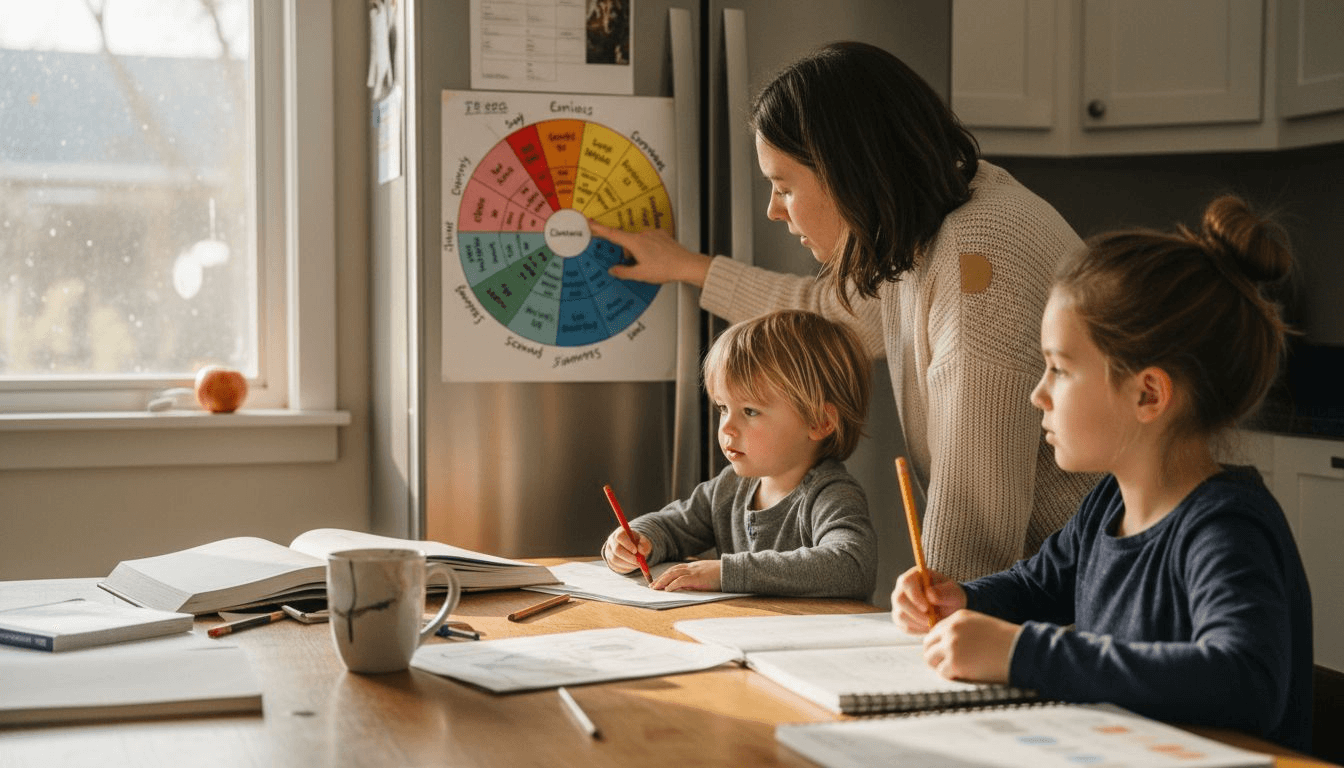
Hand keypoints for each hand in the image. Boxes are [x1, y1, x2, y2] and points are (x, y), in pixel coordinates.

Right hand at [591, 221, 712, 286]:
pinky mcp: (662, 235)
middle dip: (627, 254)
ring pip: (639, 242)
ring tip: (650, 265)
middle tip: (636, 265)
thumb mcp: (640, 274)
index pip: (612, 234)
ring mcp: (654, 234)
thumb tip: (613, 270)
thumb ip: (623, 272)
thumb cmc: (666, 268)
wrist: (686, 265)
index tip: (589, 222)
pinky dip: (648, 249)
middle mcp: (644, 235)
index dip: (599, 229)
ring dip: (638, 252)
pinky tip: (656, 259)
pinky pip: (649, 241)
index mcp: (636, 243)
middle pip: (627, 242)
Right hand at [601, 527, 650, 574]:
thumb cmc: (639, 543)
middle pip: (616, 549)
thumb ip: (644, 545)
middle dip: (628, 557)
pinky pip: (615, 566)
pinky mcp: (609, 560)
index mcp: (620, 532)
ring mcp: (609, 550)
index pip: (620, 536)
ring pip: (615, 559)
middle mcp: (612, 540)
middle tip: (637, 562)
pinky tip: (632, 565)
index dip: (627, 544)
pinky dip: (625, 568)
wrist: (634, 549)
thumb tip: (640, 550)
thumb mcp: (644, 542)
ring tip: (637, 564)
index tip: (635, 551)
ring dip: (628, 564)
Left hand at [649, 560, 721, 591]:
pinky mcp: (697, 577)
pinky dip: (673, 584)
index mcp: (694, 567)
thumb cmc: (722, 575)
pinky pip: (682, 580)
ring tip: (655, 588)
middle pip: (672, 571)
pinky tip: (667, 589)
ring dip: (663, 581)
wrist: (733, 570)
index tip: (658, 581)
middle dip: (660, 578)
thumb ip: (695, 580)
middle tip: (652, 586)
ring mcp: (694, 571)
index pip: (676, 569)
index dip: (666, 575)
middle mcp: (692, 567)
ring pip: (673, 574)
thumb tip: (684, 588)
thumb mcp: (706, 577)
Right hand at [891, 566, 964, 633]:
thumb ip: (944, 592)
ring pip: (899, 615)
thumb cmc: (951, 596)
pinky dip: (917, 630)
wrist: (950, 609)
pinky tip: (929, 628)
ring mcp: (899, 604)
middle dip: (915, 613)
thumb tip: (929, 594)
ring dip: (917, 623)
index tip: (927, 608)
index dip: (914, 596)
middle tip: (931, 621)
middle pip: (899, 600)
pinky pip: (903, 627)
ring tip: (933, 624)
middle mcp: (903, 588)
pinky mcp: (900, 618)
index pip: (906, 582)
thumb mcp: (954, 593)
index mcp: (915, 576)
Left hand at [921, 609, 1020, 684]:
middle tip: (942, 665)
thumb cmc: (1006, 641)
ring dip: (940, 666)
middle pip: (927, 644)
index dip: (938, 644)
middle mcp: (951, 629)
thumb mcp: (981, 626)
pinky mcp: (955, 663)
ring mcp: (951, 645)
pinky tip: (962, 675)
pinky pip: (942, 672)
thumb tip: (947, 646)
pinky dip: (950, 676)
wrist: (1020, 650)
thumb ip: (963, 632)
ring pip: (930, 658)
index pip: (935, 631)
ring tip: (953, 671)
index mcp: (958, 618)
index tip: (942, 653)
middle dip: (933, 655)